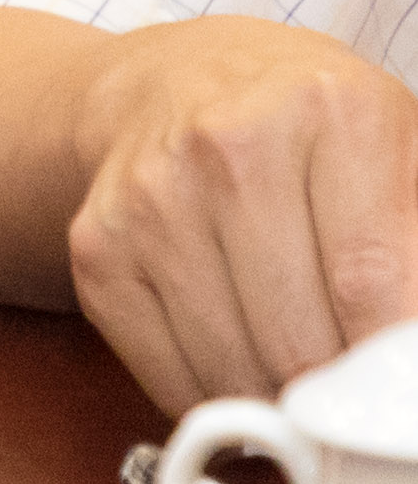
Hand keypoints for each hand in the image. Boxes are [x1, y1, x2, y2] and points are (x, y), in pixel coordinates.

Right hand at [67, 17, 417, 411]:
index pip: (369, 278)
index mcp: (326, 108)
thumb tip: (409, 355)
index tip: (397, 395)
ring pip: (233, 367)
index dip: (390, 360)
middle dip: (337, 390)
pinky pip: (167, 375)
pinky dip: (215, 398)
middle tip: (353, 390)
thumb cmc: (312, 129)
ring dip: (277, 399)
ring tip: (302, 377)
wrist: (177, 84)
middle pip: (297, 337)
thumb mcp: (401, 147)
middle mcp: (225, 144)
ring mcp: (150, 200)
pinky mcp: (97, 249)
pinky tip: (241, 366)